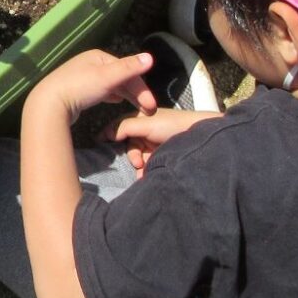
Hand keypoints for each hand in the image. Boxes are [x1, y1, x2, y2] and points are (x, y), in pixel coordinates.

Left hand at [31, 49, 155, 124]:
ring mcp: (84, 77)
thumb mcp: (107, 77)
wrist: (50, 103)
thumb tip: (150, 57)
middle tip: (148, 110)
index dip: (141, 87)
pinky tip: (117, 100)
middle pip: (120, 77)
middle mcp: (91, 64)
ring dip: (126, 95)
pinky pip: (101, 91)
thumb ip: (129, 68)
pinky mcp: (78, 91)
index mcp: (99, 57)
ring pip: (112, 85)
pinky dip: (112, 95)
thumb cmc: (79, 87)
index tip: (151, 106)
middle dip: (136, 93)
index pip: (127, 70)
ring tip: (138, 107)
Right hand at [105, 107, 223, 175]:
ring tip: (143, 173)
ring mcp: (154, 145)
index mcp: (141, 119)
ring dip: (139, 166)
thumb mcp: (145, 124)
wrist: (198, 138)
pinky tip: (147, 177)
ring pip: (138, 157)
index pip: (120, 127)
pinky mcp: (161, 157)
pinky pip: (148, 165)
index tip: (99, 145)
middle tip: (138, 163)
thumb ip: (124, 128)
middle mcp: (146, 131)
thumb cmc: (172, 126)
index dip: (110, 135)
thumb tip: (106, 135)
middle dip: (131, 156)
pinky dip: (146, 172)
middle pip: (129, 145)